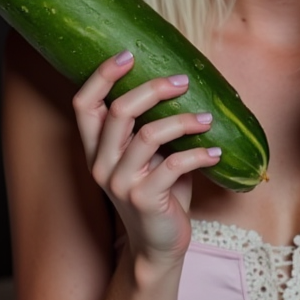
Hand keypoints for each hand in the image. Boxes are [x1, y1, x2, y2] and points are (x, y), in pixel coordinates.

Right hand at [72, 51, 221, 266]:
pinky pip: (173, 165)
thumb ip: (150, 124)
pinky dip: (198, 154)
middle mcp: (101, 164)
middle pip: (119, 111)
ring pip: (148, 135)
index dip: (101, 76)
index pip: (83, 104)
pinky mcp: (145, 199)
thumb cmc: (158, 190)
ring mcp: (121, 183)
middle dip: (153, 89)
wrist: (158, 245)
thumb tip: (180, 79)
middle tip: (182, 81)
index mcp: (96, 148)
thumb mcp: (148, 155)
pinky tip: (215, 152)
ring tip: (207, 119)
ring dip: (183, 121)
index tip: (127, 55)